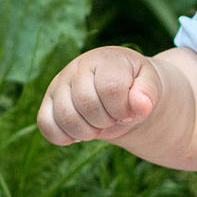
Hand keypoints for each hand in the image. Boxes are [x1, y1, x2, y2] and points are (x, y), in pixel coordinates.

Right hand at [37, 46, 163, 147]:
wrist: (119, 89)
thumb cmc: (135, 86)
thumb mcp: (150, 85)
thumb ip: (147, 93)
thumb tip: (141, 106)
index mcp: (104, 59)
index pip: (110, 88)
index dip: (122, 109)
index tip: (129, 110)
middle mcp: (77, 67)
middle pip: (86, 104)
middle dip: (106, 121)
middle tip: (113, 118)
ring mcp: (59, 84)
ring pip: (65, 117)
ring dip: (87, 132)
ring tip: (99, 126)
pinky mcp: (48, 102)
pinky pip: (46, 125)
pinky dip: (64, 137)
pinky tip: (81, 132)